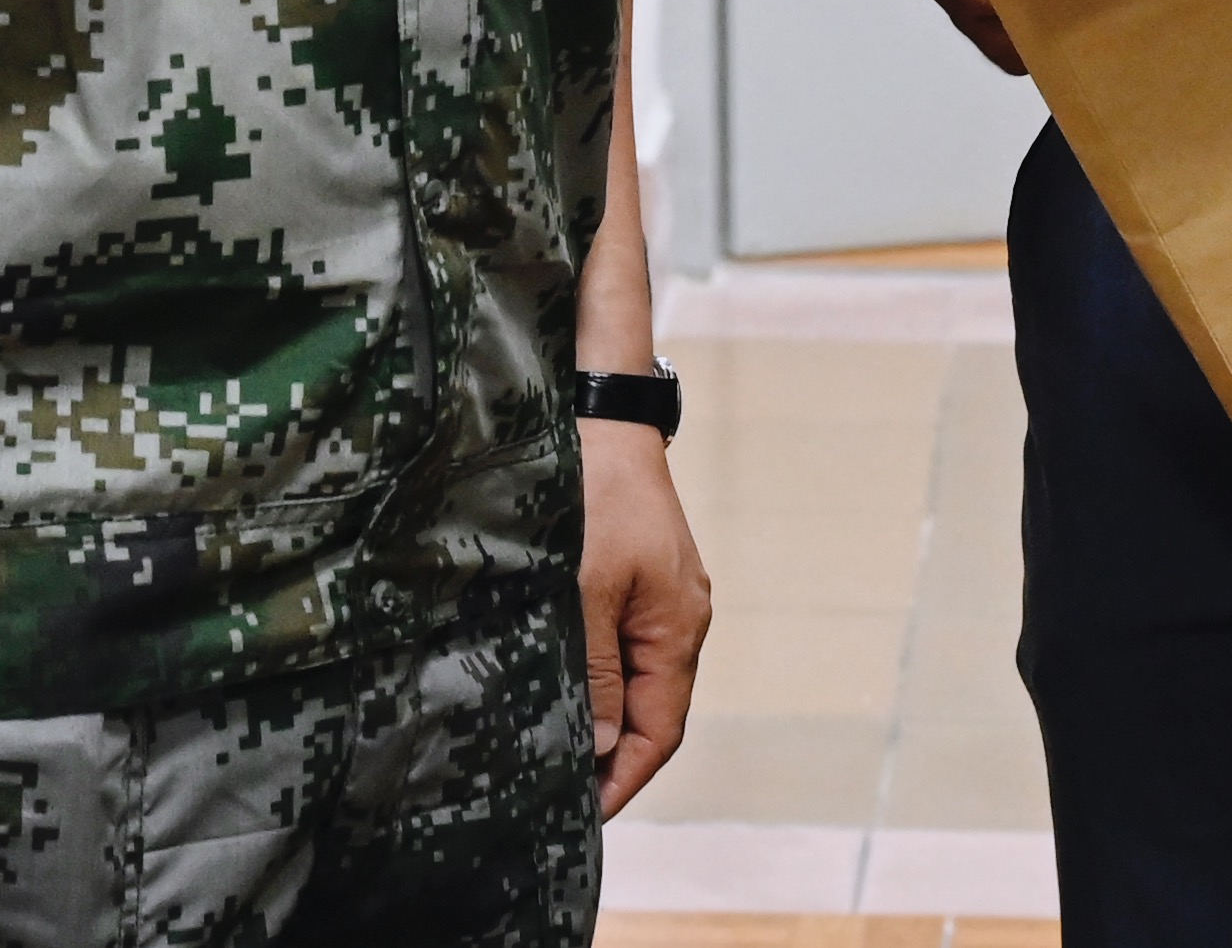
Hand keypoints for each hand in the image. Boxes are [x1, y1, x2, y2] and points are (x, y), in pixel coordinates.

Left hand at [578, 416, 712, 816]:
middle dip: (609, 757)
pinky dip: (595, 675)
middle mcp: (680, 619)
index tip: (583, 816)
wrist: (599, 414)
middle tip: (555, 794)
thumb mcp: (587, 589)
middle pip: (649, 710)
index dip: (624, 779)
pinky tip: (561, 684)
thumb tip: (602, 747)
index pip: (658, 731)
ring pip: (633, 678)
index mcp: (678, 630)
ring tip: (551, 750)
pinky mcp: (638, 574)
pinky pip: (622, 644)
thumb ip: (596, 670)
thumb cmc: (593, 496)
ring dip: (599, 716)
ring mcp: (662, 596)